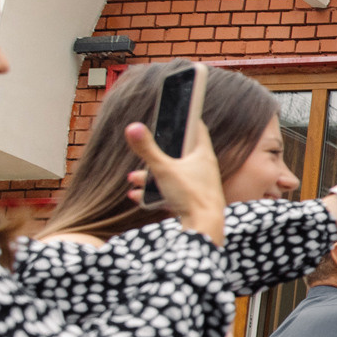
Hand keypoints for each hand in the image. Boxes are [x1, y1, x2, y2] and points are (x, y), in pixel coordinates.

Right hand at [122, 66, 226, 243]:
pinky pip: (170, 192)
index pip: (196, 128)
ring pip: (171, 173)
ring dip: (151, 174)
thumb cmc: (191, 196)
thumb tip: (133, 126)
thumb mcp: (164, 169)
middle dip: (159, 151)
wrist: (204, 228)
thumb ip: (146, 149)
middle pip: (179, 152)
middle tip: (147, 145)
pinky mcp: (192, 201)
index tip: (177, 108)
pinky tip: (137, 195)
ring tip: (134, 178)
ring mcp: (198, 184)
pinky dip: (153, 192)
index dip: (186, 117)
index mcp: (202, 154)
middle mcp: (203, 168)